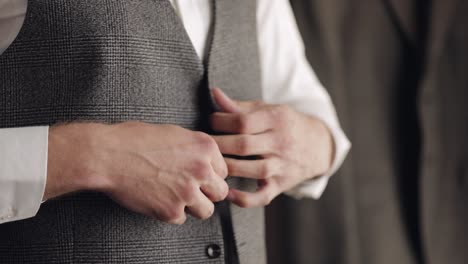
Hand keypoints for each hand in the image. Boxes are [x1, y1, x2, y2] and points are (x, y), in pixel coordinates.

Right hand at [45, 122, 228, 223]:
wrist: (108, 154)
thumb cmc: (134, 139)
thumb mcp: (174, 133)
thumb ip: (194, 149)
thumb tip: (204, 161)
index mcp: (205, 147)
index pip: (223, 171)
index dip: (210, 175)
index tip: (200, 177)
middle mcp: (202, 169)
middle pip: (220, 192)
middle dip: (207, 192)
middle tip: (192, 190)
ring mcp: (188, 192)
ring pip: (206, 210)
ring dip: (194, 207)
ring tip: (178, 199)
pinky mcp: (171, 210)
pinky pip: (181, 218)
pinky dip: (171, 213)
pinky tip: (159, 200)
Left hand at [210, 88, 333, 207]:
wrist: (317, 145)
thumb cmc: (284, 124)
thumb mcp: (267, 110)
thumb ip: (240, 106)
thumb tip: (214, 93)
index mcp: (276, 119)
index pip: (243, 121)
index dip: (221, 122)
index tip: (210, 123)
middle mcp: (281, 142)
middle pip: (244, 145)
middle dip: (218, 145)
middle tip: (203, 146)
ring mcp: (282, 165)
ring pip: (253, 170)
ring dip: (228, 168)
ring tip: (211, 165)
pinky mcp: (281, 184)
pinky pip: (263, 195)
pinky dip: (245, 198)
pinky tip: (228, 193)